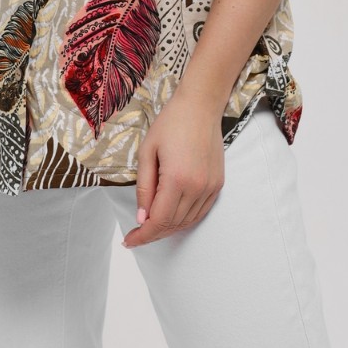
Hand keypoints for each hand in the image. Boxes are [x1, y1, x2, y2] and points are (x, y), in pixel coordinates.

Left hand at [121, 91, 224, 247]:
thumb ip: (144, 187)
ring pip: (188, 221)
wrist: (200, 106)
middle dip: (153, 232)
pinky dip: (185, 219)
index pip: (159, 220)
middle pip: (173, 224)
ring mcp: (211, 187)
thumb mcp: (147, 152)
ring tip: (151, 224)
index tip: (129, 241)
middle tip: (136, 233)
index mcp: (177, 178)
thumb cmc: (170, 124)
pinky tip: (171, 215)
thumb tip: (142, 218)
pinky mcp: (218, 184)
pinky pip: (200, 212)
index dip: (143, 235)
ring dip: (168, 227)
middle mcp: (197, 187)